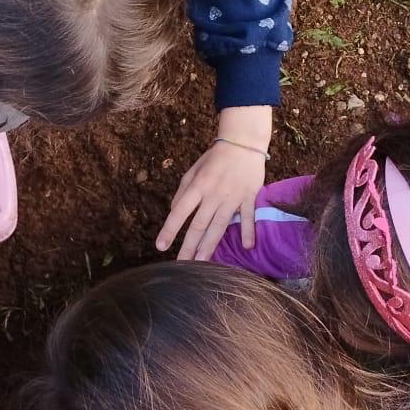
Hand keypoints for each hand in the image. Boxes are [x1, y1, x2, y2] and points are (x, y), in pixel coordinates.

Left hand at [156, 107, 273, 261]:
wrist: (242, 143)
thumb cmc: (215, 158)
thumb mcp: (193, 170)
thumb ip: (183, 191)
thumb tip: (173, 211)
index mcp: (197, 186)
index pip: (180, 211)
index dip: (169, 229)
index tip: (160, 246)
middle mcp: (213, 194)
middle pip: (199, 224)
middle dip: (189, 246)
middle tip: (181, 265)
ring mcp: (232, 197)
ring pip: (219, 225)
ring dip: (210, 245)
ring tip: (202, 263)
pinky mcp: (249, 197)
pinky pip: (248, 216)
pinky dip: (248, 230)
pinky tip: (247, 247)